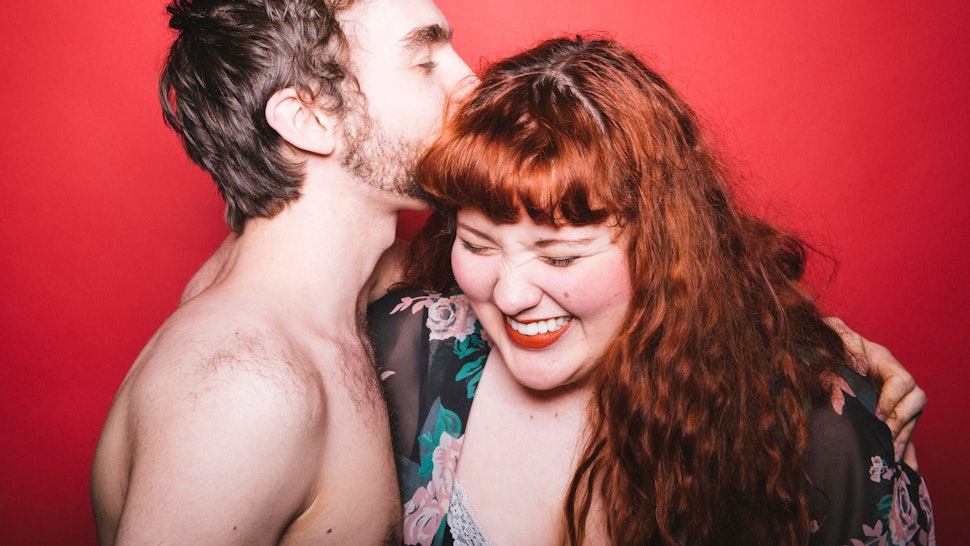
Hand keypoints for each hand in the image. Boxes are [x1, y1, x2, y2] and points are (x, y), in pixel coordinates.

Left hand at [825, 317, 926, 467]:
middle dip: (901, 422)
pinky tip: (901, 467)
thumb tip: (859, 365)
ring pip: (910, 421)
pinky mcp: (887, 416)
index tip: (877, 413)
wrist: (823, 352)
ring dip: (902, 439)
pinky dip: (904, 452)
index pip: (903, 381)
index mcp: (885, 362)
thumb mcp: (836, 334)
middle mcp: (895, 382)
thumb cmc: (832, 340)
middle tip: (883, 437)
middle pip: (916, 403)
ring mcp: (894, 400)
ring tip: (888, 455)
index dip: (893, 399)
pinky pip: (903, 434)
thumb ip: (845, 342)